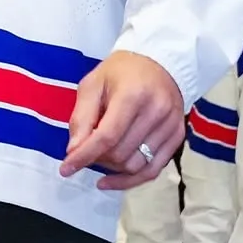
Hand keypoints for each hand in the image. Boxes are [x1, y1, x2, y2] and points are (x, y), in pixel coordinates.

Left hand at [60, 51, 184, 189]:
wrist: (158, 62)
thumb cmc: (120, 73)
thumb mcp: (93, 84)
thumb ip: (81, 117)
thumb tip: (74, 151)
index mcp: (133, 94)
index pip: (107, 136)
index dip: (84, 155)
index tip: (66, 169)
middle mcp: (156, 112)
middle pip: (120, 153)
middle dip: (97, 158)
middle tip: (86, 148)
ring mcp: (170, 126)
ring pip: (135, 165)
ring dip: (112, 168)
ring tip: (101, 154)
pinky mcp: (177, 137)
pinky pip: (152, 171)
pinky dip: (130, 180)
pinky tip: (111, 180)